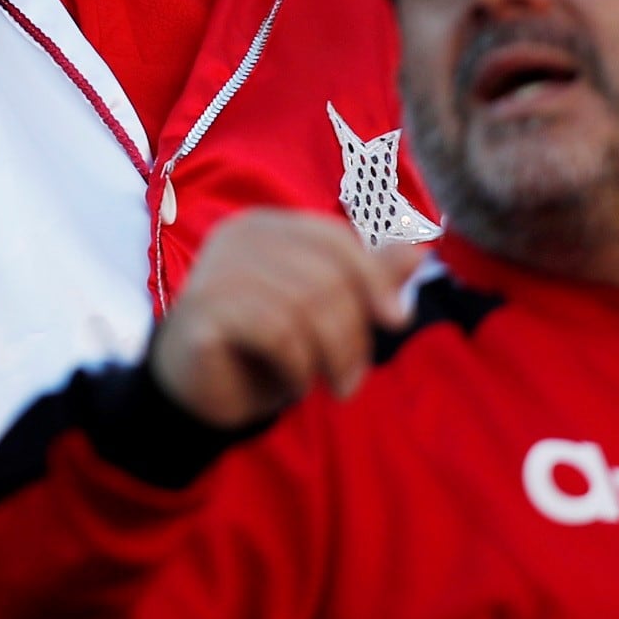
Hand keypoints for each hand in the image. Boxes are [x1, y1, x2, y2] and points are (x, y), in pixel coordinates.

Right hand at [147, 212, 427, 430]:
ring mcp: (215, 270)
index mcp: (267, 227)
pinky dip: (296, 366)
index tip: (396, 321)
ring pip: (305, 305)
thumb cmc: (263, 348)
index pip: (334, 239)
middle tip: (348, 379)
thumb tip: (420, 253)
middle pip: (326, 274)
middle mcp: (237, 236)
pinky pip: (276, 331)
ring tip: (321, 384)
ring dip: (328, 356)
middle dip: (352, 334)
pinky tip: (290, 384)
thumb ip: (365, 281)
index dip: (373, 277)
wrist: (198, 392)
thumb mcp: (323, 314)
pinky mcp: (202, 310)